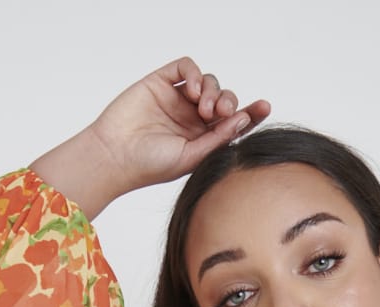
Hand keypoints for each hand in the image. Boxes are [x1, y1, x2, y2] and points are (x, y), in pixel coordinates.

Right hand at [89, 57, 270, 191]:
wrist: (115, 156)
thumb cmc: (150, 165)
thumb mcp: (193, 157)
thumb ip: (218, 138)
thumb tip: (244, 118)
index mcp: (202, 139)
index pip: (232, 122)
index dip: (250, 113)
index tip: (264, 106)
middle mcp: (192, 118)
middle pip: (224, 98)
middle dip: (228, 102)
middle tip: (220, 114)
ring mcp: (177, 99)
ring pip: (208, 82)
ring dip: (213, 91)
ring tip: (203, 109)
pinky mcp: (161, 82)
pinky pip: (186, 67)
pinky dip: (195, 74)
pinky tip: (193, 91)